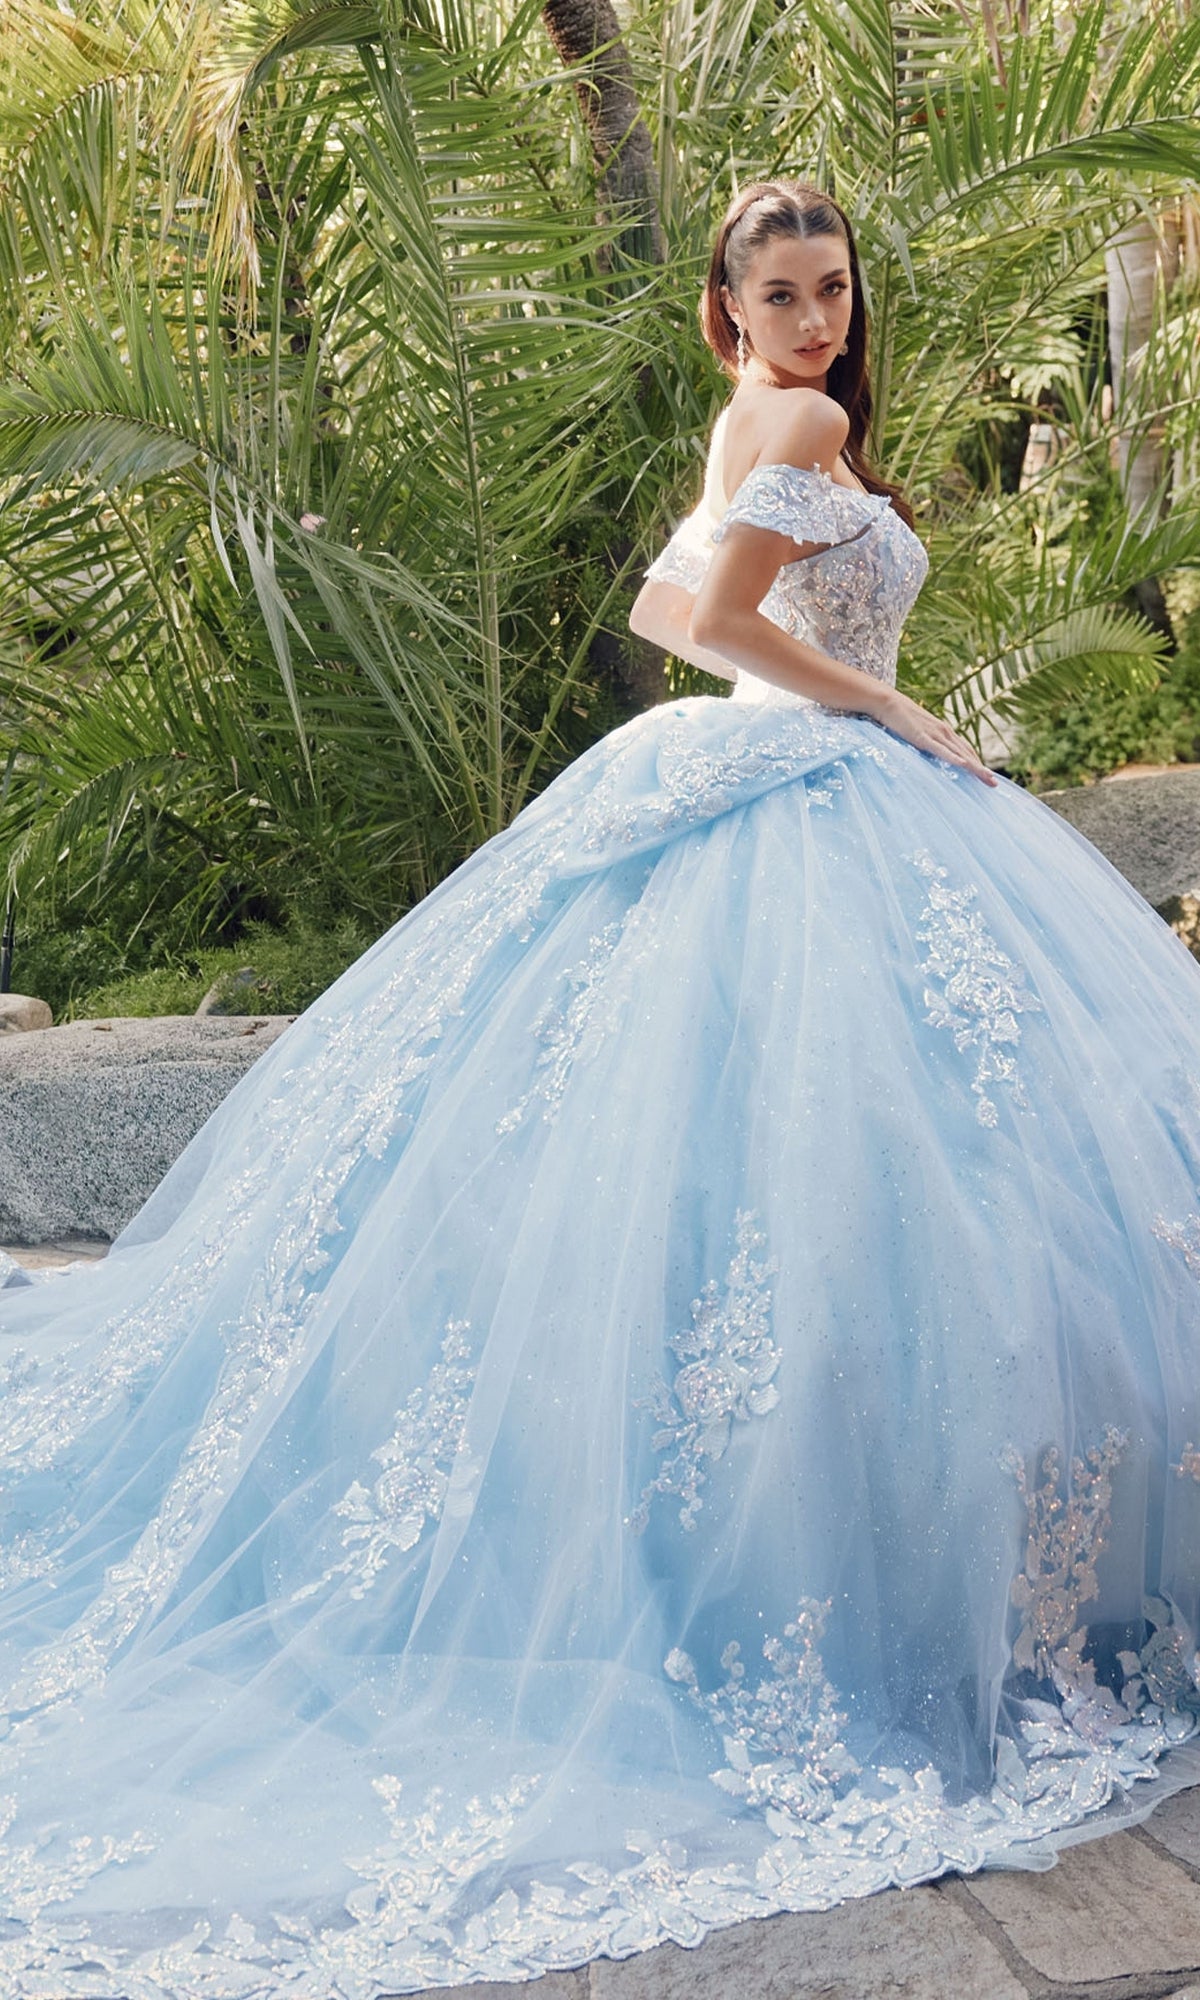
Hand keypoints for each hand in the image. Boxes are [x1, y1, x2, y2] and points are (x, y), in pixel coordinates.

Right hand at [872, 688, 997, 786]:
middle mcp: (945, 732)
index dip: (977, 763)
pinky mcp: (923, 737)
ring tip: (986, 778)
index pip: (965, 750)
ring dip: (974, 767)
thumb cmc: (900, 718)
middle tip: (993, 784)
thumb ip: (926, 743)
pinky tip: (964, 765)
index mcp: (944, 732)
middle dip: (981, 769)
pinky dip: (953, 757)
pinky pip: (940, 750)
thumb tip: (929, 755)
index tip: (986, 776)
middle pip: (967, 753)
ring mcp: (935, 734)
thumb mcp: (918, 732)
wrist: (888, 702)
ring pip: (959, 753)